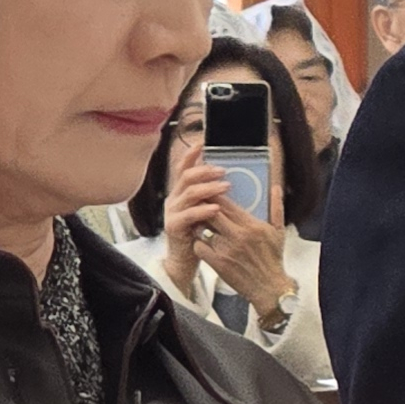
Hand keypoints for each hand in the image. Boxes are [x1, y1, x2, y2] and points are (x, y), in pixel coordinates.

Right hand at [157, 166, 219, 295]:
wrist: (185, 261)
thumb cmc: (199, 235)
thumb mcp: (207, 211)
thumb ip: (213, 197)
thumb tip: (232, 180)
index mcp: (182, 193)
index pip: (183, 168)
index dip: (191, 154)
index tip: (203, 142)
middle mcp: (174, 199)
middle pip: (186, 176)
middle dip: (205, 170)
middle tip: (224, 170)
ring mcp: (172, 212)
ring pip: (188, 193)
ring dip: (209, 187)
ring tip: (226, 186)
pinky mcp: (173, 227)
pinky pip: (188, 215)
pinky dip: (203, 210)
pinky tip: (216, 208)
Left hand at [172, 161, 294, 315]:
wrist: (270, 288)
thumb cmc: (274, 259)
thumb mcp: (279, 231)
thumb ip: (276, 207)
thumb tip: (275, 187)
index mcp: (252, 225)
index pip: (226, 203)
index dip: (213, 195)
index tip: (208, 191)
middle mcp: (238, 235)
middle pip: (211, 212)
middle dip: (202, 206)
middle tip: (197, 203)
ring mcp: (226, 250)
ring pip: (202, 228)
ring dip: (198, 224)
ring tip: (198, 223)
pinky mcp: (218, 263)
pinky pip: (199, 247)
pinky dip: (198, 243)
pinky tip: (202, 242)